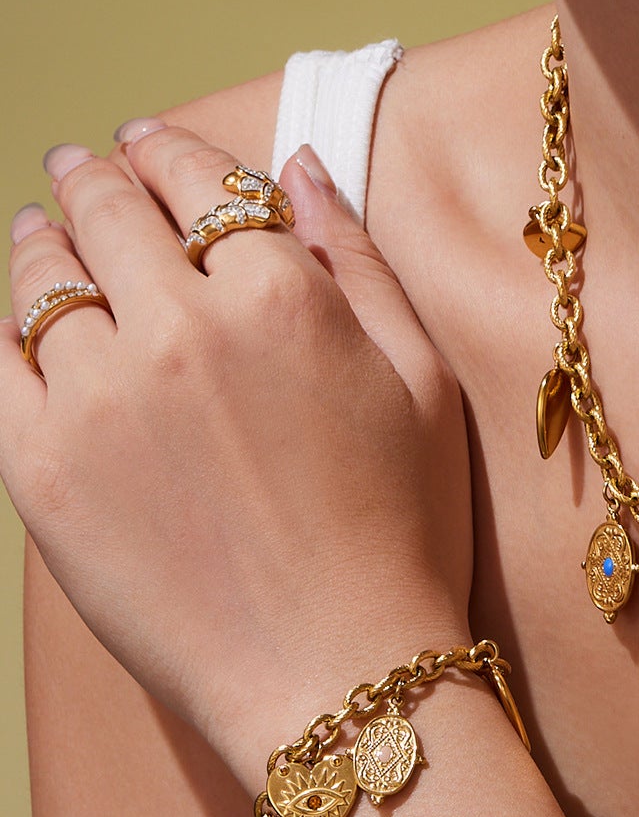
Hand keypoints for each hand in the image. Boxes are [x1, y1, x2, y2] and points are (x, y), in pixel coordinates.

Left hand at [1, 124, 472, 776]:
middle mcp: (180, 330)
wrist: (338, 673)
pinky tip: (15, 323)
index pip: (199, 181)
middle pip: (110, 214)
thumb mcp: (420, 381)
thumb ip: (355, 261)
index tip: (150, 143)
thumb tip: (296, 166)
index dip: (168, 149)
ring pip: (43, 280)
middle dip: (94, 178)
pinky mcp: (44, 471)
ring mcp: (100, 400)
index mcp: (281, 298)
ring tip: (39, 232)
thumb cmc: (403, 531)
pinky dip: (5, 329)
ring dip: (40, 239)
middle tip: (82, 167)